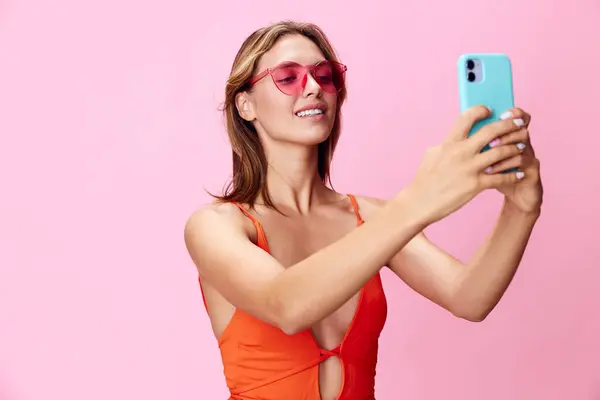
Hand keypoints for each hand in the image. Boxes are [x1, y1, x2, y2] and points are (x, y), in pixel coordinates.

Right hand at [407, 105, 526, 224]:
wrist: (420, 202)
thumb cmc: (425, 179)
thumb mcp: (433, 155)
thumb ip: (448, 143)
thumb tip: (459, 136)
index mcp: (449, 143)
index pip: (467, 117)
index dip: (481, 110)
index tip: (491, 110)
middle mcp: (460, 152)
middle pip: (491, 131)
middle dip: (509, 124)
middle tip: (520, 123)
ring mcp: (469, 168)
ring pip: (501, 152)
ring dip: (515, 148)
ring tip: (522, 146)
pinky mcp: (475, 185)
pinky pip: (501, 177)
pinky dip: (513, 175)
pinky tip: (520, 174)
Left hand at [482, 108, 542, 213]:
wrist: (517, 199)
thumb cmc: (498, 176)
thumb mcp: (484, 160)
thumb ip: (476, 145)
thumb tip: (459, 131)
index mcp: (511, 137)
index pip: (517, 116)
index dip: (512, 112)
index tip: (497, 113)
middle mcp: (523, 143)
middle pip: (520, 127)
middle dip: (504, 130)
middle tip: (488, 139)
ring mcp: (530, 156)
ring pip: (522, 144)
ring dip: (503, 147)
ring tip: (487, 152)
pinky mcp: (532, 171)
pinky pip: (522, 162)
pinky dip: (505, 165)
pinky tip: (489, 170)